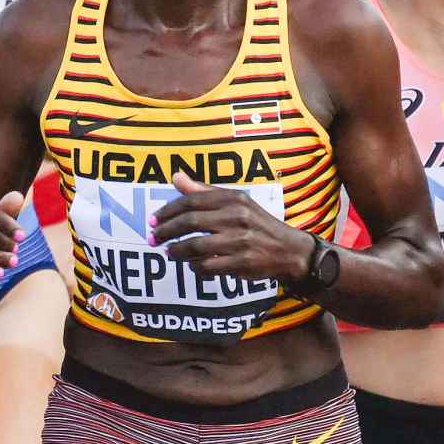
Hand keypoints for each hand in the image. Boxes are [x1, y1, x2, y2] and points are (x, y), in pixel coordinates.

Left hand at [150, 172, 313, 283]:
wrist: (290, 251)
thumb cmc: (257, 224)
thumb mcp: (236, 202)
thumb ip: (204, 191)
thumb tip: (175, 177)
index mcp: (234, 198)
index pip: (192, 201)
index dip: (168, 211)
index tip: (153, 220)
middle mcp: (237, 216)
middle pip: (190, 222)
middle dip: (166, 231)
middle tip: (154, 238)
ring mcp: (241, 240)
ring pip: (196, 246)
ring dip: (177, 251)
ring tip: (170, 252)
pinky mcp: (243, 263)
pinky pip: (208, 266)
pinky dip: (195, 267)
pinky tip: (192, 265)